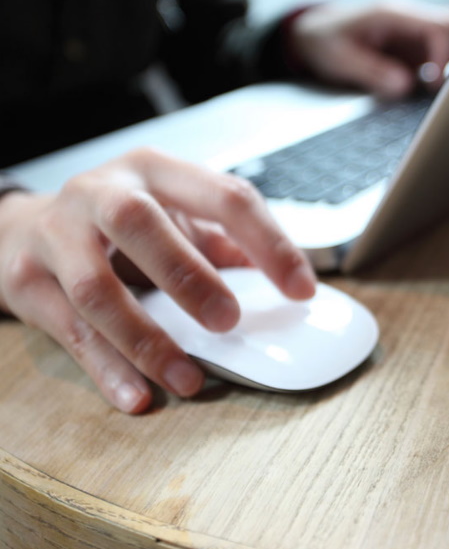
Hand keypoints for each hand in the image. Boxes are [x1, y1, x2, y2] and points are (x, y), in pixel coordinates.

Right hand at [0, 148, 316, 413]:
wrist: (20, 228)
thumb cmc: (118, 226)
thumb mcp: (175, 216)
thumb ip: (226, 243)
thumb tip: (290, 281)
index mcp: (155, 171)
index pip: (224, 195)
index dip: (268, 243)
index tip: (301, 290)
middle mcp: (101, 192)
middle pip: (141, 224)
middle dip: (189, 276)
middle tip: (230, 322)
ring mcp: (56, 234)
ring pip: (97, 288)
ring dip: (146, 339)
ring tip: (188, 379)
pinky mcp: (26, 281)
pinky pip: (69, 331)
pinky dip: (107, 369)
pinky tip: (138, 396)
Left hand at [288, 0, 448, 98]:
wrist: (318, 34)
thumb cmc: (326, 41)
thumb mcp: (340, 59)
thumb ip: (372, 72)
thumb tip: (405, 86)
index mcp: (395, 15)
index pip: (439, 27)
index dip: (444, 56)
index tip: (436, 83)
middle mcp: (414, 20)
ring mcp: (421, 34)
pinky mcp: (422, 50)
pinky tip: (444, 93)